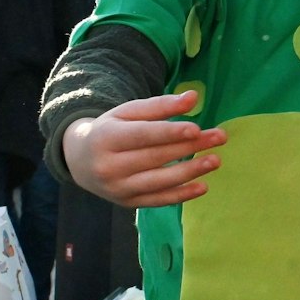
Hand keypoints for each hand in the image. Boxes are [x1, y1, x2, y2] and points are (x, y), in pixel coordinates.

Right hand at [62, 92, 226, 207]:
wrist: (79, 160)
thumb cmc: (111, 130)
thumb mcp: (129, 112)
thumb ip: (161, 105)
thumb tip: (194, 97)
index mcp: (106, 138)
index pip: (142, 135)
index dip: (169, 133)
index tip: (196, 128)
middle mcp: (108, 166)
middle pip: (155, 156)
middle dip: (190, 147)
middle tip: (219, 137)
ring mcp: (117, 188)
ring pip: (158, 181)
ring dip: (190, 172)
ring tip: (215, 160)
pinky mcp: (126, 203)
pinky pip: (157, 201)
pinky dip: (181, 195)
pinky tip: (203, 186)